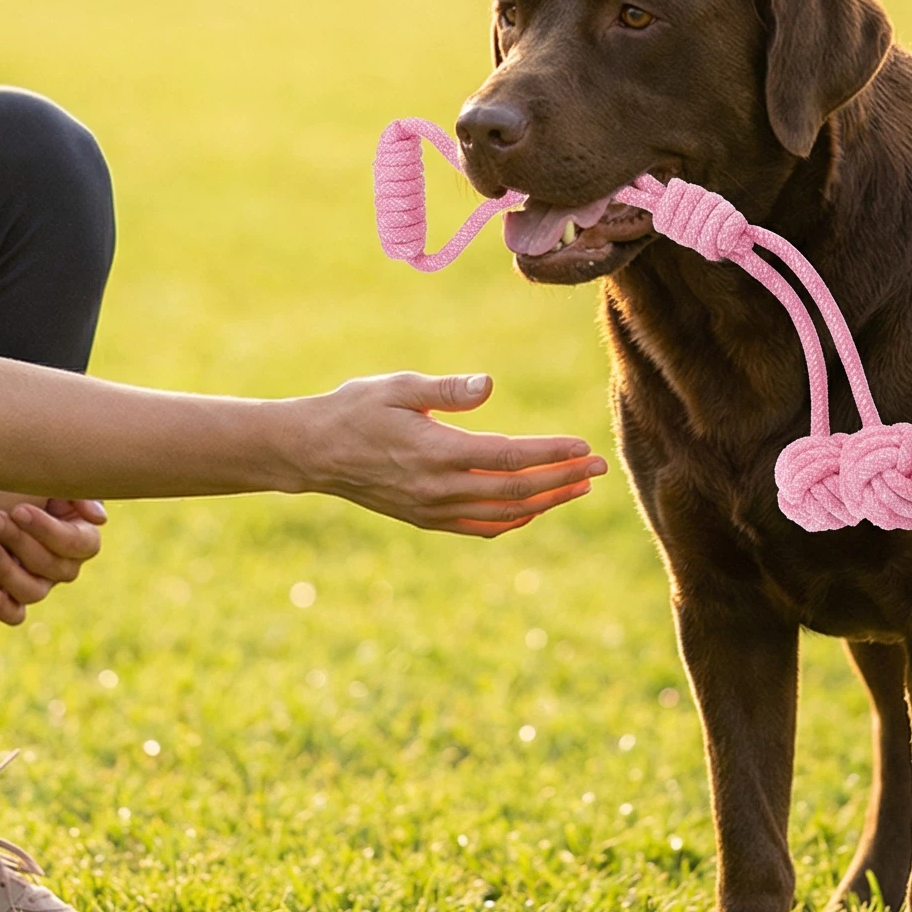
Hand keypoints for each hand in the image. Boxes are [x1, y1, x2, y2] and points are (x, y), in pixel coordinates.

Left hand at [0, 491, 106, 624]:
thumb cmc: (26, 483)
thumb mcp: (52, 480)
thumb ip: (79, 493)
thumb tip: (98, 519)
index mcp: (81, 535)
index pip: (77, 543)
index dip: (48, 530)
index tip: (20, 510)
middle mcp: (65, 564)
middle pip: (53, 566)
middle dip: (21, 541)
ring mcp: (42, 584)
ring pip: (35, 592)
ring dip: (9, 571)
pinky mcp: (17, 598)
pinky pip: (18, 615)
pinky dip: (6, 608)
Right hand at [301, 373, 603, 535]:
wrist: (313, 452)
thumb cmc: (355, 408)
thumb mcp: (397, 386)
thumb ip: (446, 389)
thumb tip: (489, 384)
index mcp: (436, 452)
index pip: (509, 457)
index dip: (550, 454)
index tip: (583, 446)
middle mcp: (438, 488)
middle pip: (516, 491)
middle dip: (562, 479)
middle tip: (599, 467)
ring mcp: (433, 509)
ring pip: (504, 514)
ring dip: (546, 502)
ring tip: (578, 486)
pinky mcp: (426, 518)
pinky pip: (481, 527)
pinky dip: (514, 520)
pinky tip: (533, 508)